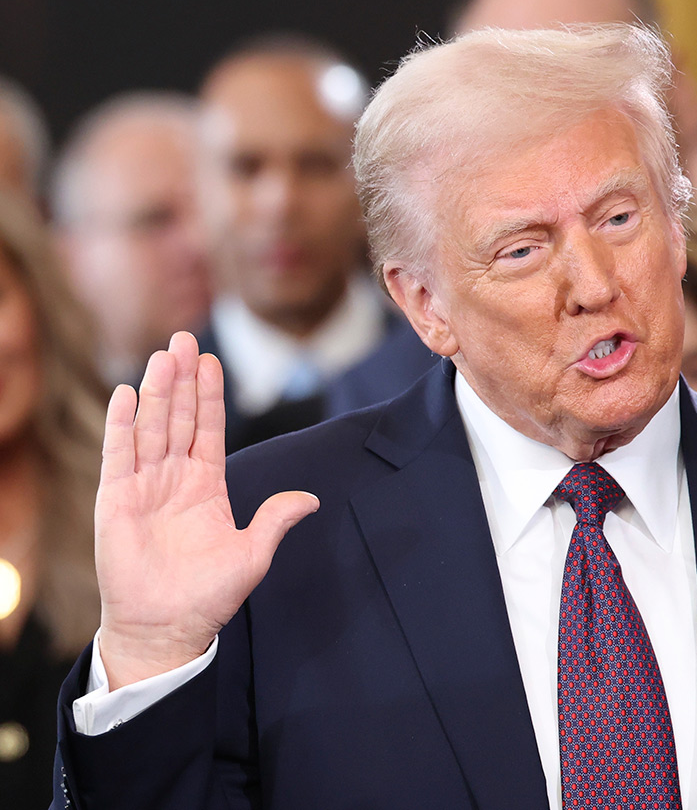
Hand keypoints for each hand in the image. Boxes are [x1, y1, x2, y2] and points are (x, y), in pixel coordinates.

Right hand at [95, 332, 317, 689]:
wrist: (167, 628)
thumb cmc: (208, 595)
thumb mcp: (253, 553)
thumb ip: (275, 519)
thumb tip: (311, 499)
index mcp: (206, 485)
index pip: (209, 428)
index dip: (209, 394)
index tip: (211, 359)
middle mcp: (174, 479)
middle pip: (178, 418)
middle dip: (182, 379)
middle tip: (184, 338)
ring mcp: (143, 487)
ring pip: (150, 428)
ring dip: (156, 391)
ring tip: (162, 355)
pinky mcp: (115, 502)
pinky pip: (119, 456)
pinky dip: (122, 425)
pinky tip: (125, 394)